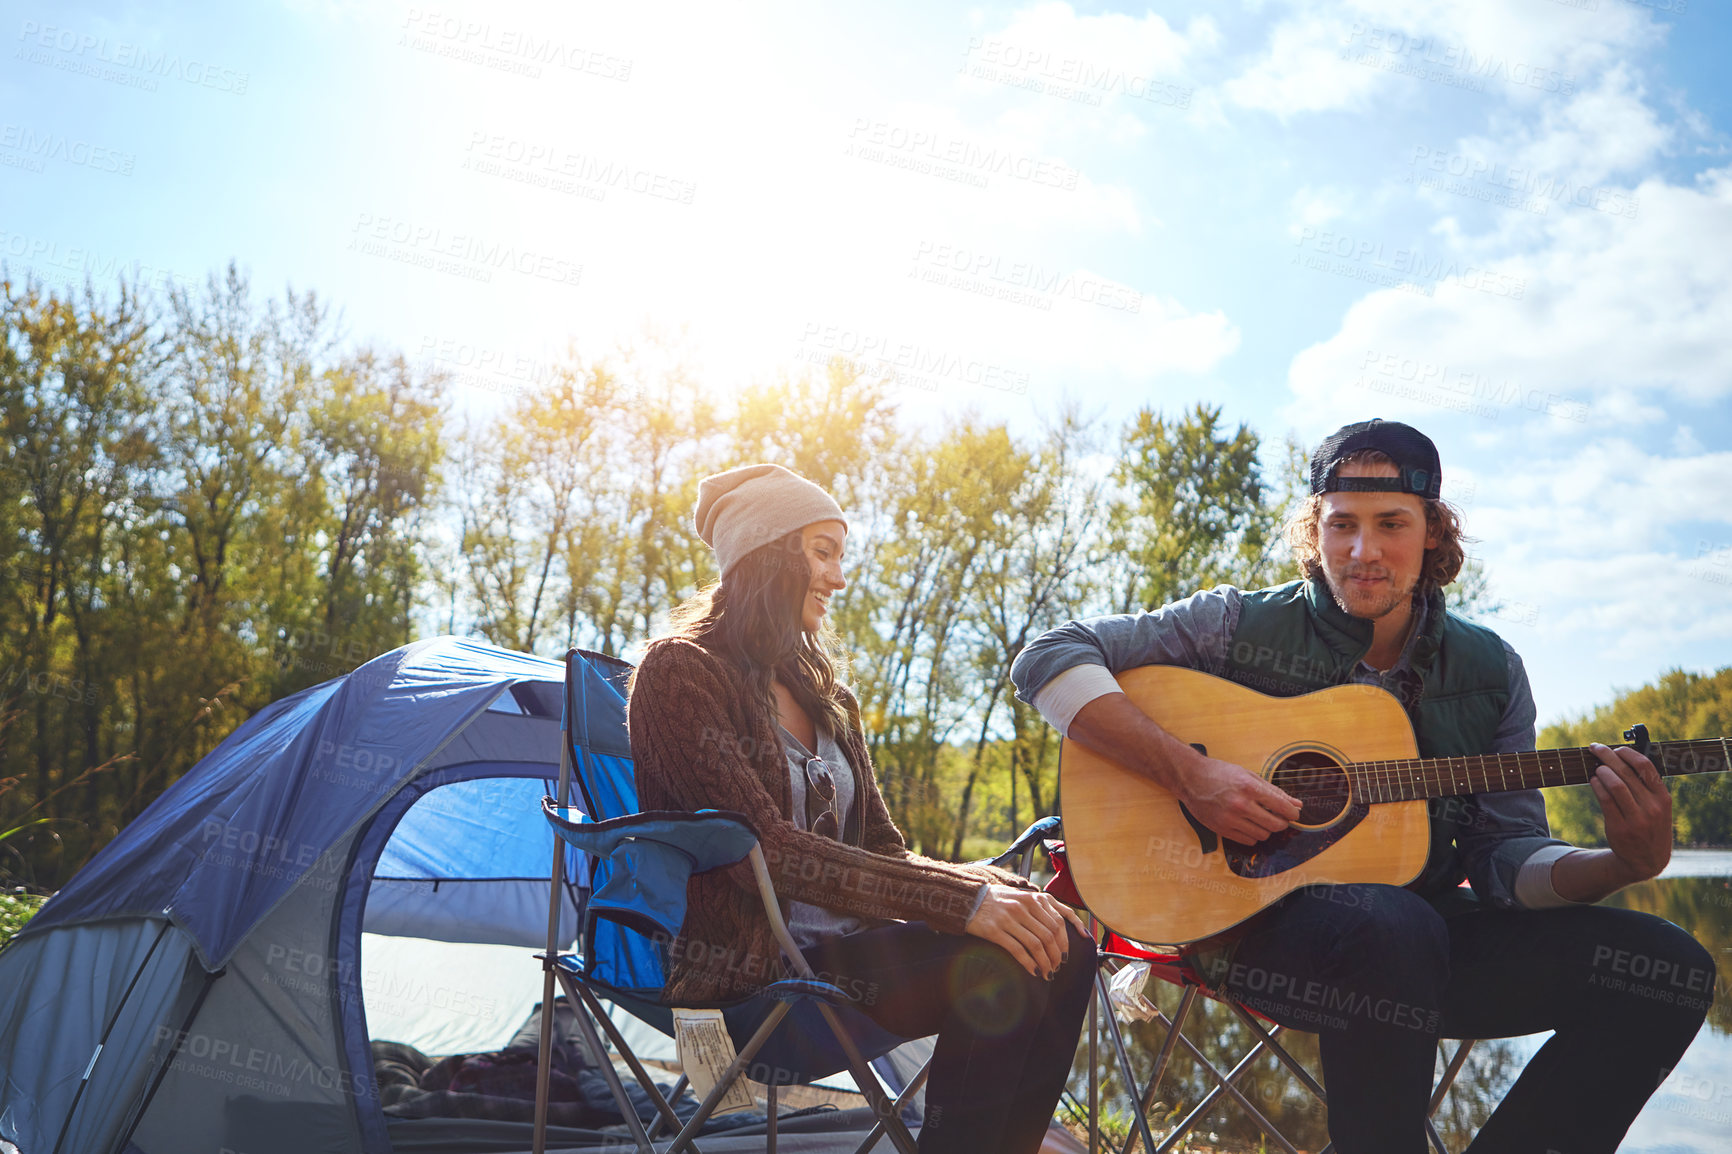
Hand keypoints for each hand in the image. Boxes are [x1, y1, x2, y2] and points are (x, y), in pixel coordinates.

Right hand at [964, 884, 1089, 978]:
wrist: (967, 899)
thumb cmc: (996, 900)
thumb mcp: (1020, 896)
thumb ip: (1039, 906)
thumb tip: (1060, 926)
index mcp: (1032, 898)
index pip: (1058, 921)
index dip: (1065, 942)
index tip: (1067, 955)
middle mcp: (1022, 906)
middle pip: (1049, 935)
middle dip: (1056, 955)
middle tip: (1057, 967)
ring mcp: (1008, 918)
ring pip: (1036, 944)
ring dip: (1045, 963)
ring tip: (1047, 973)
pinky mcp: (994, 930)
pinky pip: (1018, 950)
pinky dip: (1029, 963)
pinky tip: (1033, 972)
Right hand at [1175, 753, 1302, 844]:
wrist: (1190, 778)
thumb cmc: (1219, 773)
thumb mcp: (1248, 775)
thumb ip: (1273, 791)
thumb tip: (1296, 803)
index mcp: (1249, 787)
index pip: (1281, 807)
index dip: (1292, 812)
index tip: (1293, 813)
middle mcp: (1240, 805)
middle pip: (1275, 825)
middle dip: (1282, 822)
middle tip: (1278, 817)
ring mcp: (1230, 819)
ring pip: (1263, 835)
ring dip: (1266, 829)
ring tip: (1259, 818)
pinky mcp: (1221, 829)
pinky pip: (1248, 841)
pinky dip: (1252, 835)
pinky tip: (1247, 824)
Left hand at [1588, 742, 1672, 884]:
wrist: (1645, 861)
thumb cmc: (1650, 827)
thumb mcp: (1659, 809)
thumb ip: (1648, 788)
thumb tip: (1623, 758)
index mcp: (1663, 799)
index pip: (1646, 767)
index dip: (1628, 753)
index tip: (1617, 748)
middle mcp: (1652, 808)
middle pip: (1626, 773)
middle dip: (1608, 756)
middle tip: (1596, 748)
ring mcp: (1636, 819)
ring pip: (1615, 785)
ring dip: (1602, 771)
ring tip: (1596, 767)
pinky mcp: (1619, 828)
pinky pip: (1605, 800)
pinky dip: (1597, 786)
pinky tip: (1593, 780)